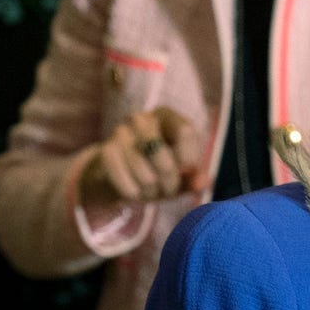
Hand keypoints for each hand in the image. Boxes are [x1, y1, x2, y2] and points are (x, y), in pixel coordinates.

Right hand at [79, 108, 207, 208]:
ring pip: (144, 171)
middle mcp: (142, 119)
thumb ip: (194, 178)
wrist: (119, 176)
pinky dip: (134, 192)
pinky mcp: (105, 151)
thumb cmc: (159, 171)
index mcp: (167, 116)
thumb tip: (203, 183)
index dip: (188, 158)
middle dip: (169, 180)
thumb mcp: (180, 175)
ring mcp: (120, 132)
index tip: (186, 173)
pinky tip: (135, 193)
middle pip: (162, 152)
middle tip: (169, 190)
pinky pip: (125, 179)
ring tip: (152, 192)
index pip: (185, 131)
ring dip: (151, 190)